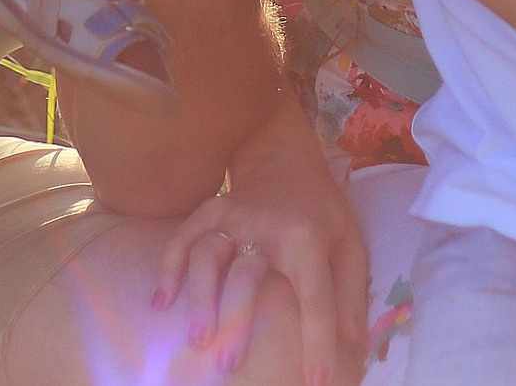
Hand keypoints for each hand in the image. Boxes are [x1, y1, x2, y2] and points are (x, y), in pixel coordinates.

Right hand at [153, 121, 368, 385]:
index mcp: (309, 238)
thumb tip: (354, 347)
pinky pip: (183, 238)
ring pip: (209, 257)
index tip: (318, 381)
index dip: (319, 342)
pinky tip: (160, 301)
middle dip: (237, 322)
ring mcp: (234, 218)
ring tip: (195, 339)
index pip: (316, 298)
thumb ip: (350, 293)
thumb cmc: (321, 207)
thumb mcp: (350, 241)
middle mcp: (268, 228)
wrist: (284, 152)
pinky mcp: (210, 212)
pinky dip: (169, 268)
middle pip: (248, 277)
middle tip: (229, 367)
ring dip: (199, 298)